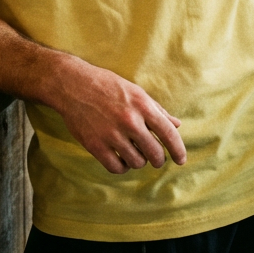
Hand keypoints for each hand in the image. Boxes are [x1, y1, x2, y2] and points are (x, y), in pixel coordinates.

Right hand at [54, 59, 186, 173]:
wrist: (72, 84)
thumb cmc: (106, 85)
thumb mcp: (134, 91)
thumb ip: (156, 109)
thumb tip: (177, 124)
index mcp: (142, 105)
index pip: (168, 133)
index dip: (178, 150)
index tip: (181, 160)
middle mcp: (129, 121)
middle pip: (155, 154)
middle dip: (158, 159)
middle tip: (154, 157)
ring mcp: (112, 134)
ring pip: (137, 163)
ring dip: (138, 161)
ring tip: (132, 151)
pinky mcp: (96, 145)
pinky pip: (117, 168)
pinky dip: (122, 166)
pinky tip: (119, 157)